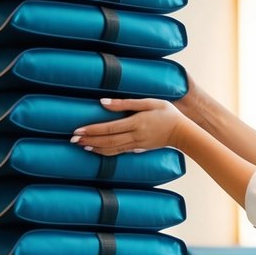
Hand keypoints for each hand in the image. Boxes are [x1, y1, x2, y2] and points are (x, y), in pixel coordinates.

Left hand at [71, 98, 186, 155]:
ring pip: (112, 149)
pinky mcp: (139, 149)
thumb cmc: (167, 113)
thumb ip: (126, 102)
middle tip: (72, 140)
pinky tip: (97, 150)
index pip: (109, 128)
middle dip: (89, 140)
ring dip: (95, 148)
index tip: (77, 130)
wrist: (183, 132)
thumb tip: (104, 102)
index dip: (92, 130)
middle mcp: (135, 136)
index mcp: (136, 123)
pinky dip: (105, 152)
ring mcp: (137, 145)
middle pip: (107, 140)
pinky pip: (119, 152)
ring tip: (81, 146)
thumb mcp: (149, 102)